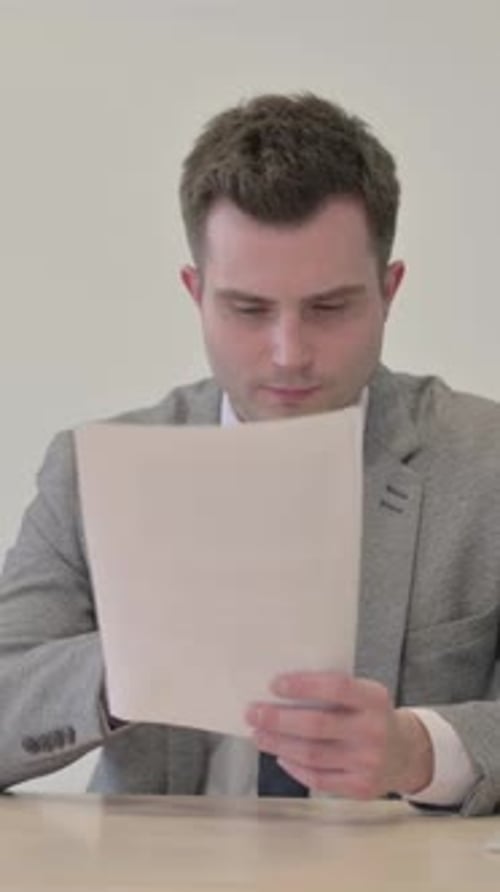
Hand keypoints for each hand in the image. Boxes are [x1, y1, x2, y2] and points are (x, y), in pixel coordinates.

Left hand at [245, 672, 433, 798]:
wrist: (408, 753)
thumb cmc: (371, 716)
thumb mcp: (364, 695)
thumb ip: (333, 691)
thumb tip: (280, 690)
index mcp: (374, 698)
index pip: (337, 687)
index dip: (303, 686)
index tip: (274, 684)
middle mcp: (373, 730)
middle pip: (318, 725)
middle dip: (279, 720)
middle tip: (253, 713)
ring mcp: (368, 762)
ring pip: (312, 755)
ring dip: (279, 744)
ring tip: (258, 735)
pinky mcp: (361, 787)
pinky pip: (318, 779)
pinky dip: (294, 768)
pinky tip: (280, 756)